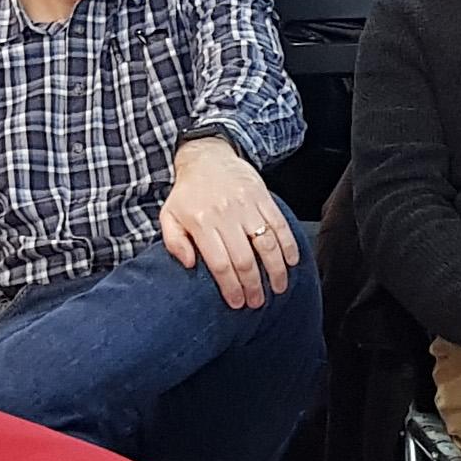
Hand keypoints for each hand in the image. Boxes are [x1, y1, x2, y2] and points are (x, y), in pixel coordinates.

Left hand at [156, 139, 297, 309]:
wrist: (206, 157)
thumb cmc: (188, 193)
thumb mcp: (169, 216)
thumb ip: (173, 242)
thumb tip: (189, 264)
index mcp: (201, 223)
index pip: (219, 263)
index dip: (231, 287)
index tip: (238, 303)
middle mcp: (225, 215)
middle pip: (244, 258)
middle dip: (254, 285)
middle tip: (258, 302)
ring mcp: (246, 205)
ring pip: (266, 243)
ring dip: (275, 270)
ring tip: (278, 288)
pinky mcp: (262, 197)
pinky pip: (279, 223)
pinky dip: (288, 244)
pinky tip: (291, 261)